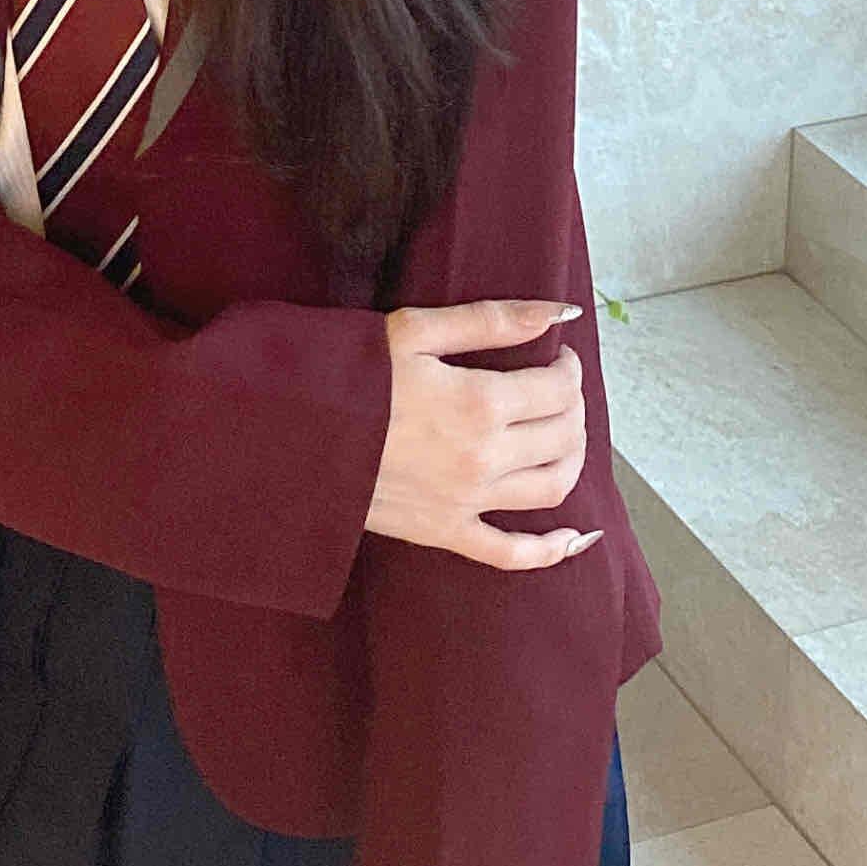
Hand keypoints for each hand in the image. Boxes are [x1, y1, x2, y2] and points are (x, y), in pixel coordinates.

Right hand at [365, 297, 601, 568]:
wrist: (292, 434)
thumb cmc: (350, 373)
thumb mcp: (416, 331)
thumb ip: (492, 321)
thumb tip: (558, 312)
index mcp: (479, 402)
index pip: (558, 389)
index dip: (568, 369)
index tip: (558, 357)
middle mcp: (483, 457)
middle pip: (563, 436)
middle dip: (573, 407)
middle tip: (559, 389)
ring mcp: (467, 501)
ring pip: (551, 488)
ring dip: (573, 460)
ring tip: (565, 437)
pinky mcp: (445, 533)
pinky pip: (510, 553)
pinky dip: (549, 550)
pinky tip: (573, 538)